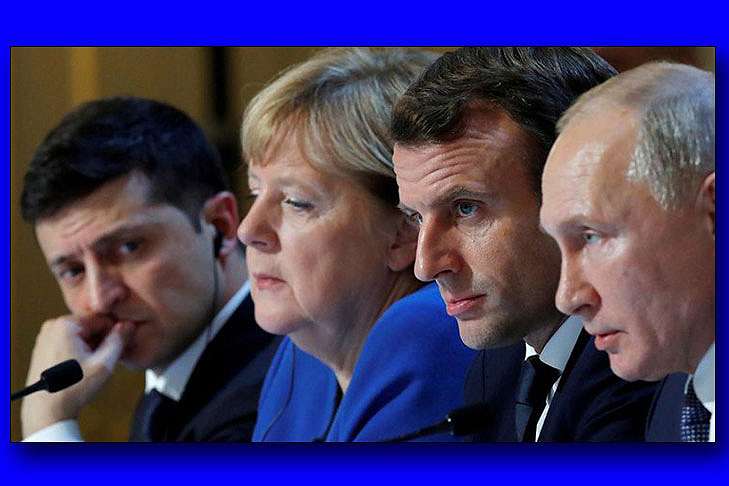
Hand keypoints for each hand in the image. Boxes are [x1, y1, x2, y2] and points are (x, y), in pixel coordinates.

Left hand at [21, 315, 133, 436]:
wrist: (46, 411)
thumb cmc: (73, 389)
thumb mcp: (104, 364)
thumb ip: (118, 340)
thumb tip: (128, 324)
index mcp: (66, 325)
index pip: (102, 320)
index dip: (115, 333)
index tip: (120, 347)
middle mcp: (53, 326)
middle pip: (90, 326)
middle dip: (102, 341)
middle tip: (107, 359)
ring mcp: (45, 337)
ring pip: (81, 335)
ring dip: (92, 347)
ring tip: (94, 365)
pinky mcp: (43, 348)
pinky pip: (69, 342)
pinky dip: (79, 351)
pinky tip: (83, 367)